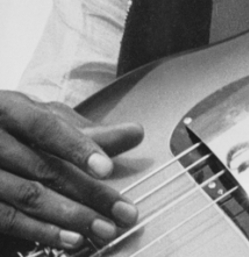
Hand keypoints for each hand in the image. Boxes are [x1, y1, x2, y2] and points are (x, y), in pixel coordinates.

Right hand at [0, 92, 143, 251]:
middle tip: (124, 211)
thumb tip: (136, 132)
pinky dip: (44, 232)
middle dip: (88, 192)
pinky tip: (72, 239)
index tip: (106, 168)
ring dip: (71, 216)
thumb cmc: (15, 129)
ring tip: (104, 228)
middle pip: (44, 168)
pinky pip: (11, 221)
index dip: (76, 146)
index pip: (45, 127)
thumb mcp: (46, 120)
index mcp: (8, 108)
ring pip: (29, 197)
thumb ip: (88, 131)